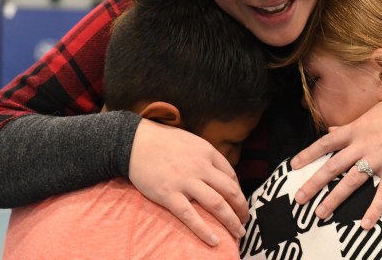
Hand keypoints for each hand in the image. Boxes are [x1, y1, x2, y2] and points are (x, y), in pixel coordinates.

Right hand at [129, 119, 248, 245]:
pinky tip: (215, 241)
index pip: (231, 175)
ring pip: (217, 204)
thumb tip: (219, 172)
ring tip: (238, 232)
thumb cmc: (163, 141)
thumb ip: (206, 156)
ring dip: (231, 221)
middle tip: (245, 220)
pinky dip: (204, 230)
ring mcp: (185, 181)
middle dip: (242, 208)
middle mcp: (201, 167)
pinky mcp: (169, 194)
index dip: (238, 191)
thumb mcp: (192, 141)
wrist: (135, 142)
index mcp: (208, 152)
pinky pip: (190, 216)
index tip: (239, 202)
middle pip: (230, 191)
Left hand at [290, 94, 381, 228]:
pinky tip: (365, 224)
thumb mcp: (370, 113)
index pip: (325, 143)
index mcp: (355, 130)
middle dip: (314, 183)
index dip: (308, 154)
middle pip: (333, 166)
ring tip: (321, 213)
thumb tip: (330, 130)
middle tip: (299, 198)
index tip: (293, 166)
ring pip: (351, 181)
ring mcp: (379, 158)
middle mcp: (363, 145)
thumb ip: (348, 125)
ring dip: (335, 198)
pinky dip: (374, 209)